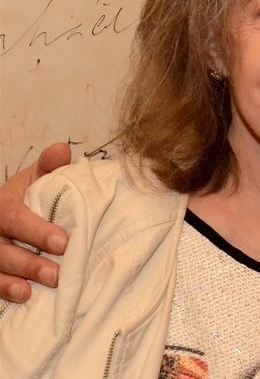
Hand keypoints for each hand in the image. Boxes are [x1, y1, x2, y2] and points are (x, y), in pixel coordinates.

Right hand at [0, 143, 71, 301]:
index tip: (64, 242)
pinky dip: (3, 291)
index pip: (14, 218)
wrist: (10, 214)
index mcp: (3, 206)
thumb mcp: (36, 179)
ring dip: (13, 282)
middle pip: (1, 250)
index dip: (36, 231)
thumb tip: (61, 151)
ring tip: (35, 291)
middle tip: (57, 274)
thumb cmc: (29, 197)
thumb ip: (49, 167)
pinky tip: (22, 298)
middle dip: (28, 263)